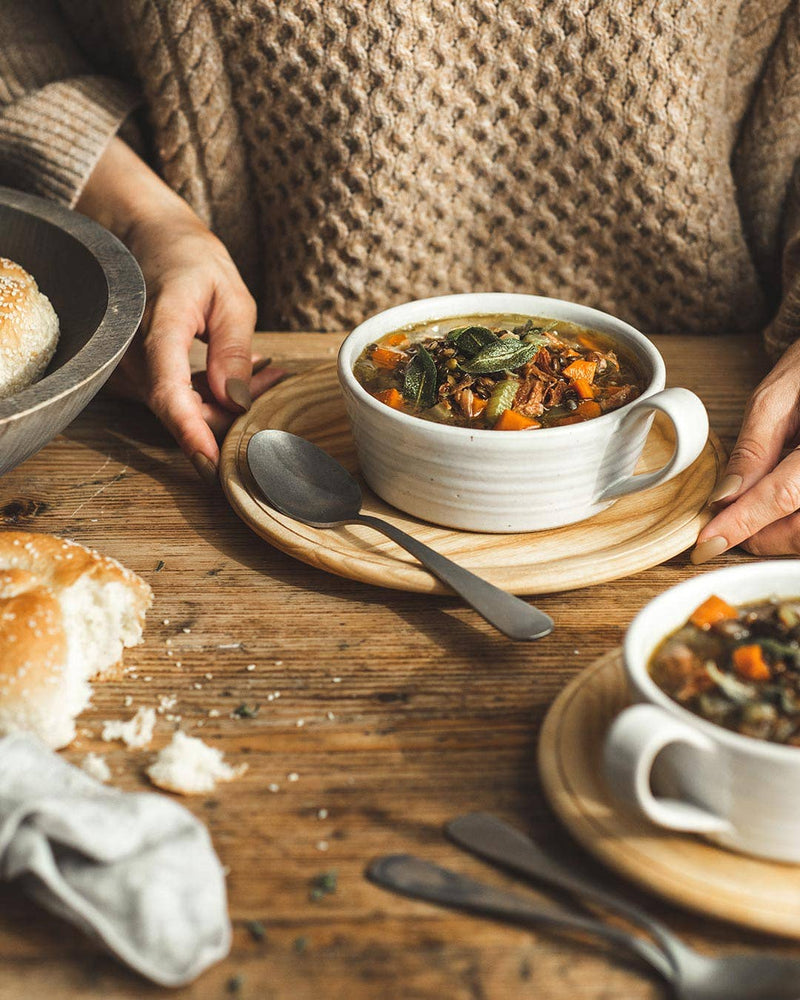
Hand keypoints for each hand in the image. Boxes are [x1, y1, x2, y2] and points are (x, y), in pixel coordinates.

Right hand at [106, 209, 284, 481]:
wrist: (150, 240)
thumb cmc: (192, 260)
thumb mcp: (230, 296)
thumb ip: (232, 349)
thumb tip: (236, 401)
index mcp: (159, 327)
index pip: (169, 393)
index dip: (190, 432)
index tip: (212, 464)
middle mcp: (136, 354)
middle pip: (183, 411)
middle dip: (234, 411)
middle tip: (276, 379)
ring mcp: (134, 367)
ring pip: (183, 409)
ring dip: (228, 402)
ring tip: (268, 370)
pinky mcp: (143, 374)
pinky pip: (178, 399)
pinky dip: (214, 395)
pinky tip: (246, 373)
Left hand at [692, 339, 799, 560]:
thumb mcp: (777, 397)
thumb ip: (753, 449)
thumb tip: (724, 495)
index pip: (782, 496)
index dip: (740, 523)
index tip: (706, 543)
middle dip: (756, 535)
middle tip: (722, 525)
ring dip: (774, 535)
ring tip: (747, 514)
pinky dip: (790, 524)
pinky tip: (773, 511)